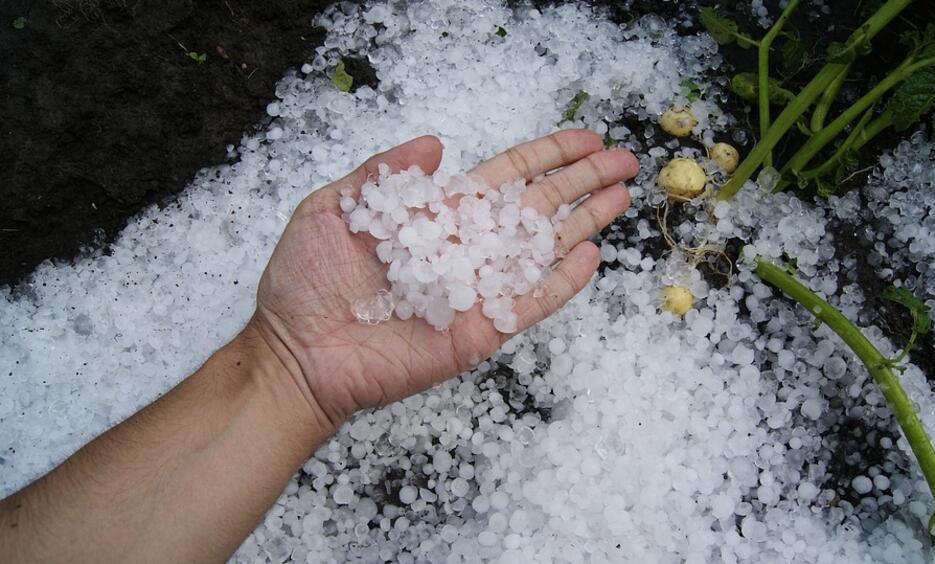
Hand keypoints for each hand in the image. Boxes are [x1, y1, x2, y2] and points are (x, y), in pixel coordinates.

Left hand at [250, 130, 638, 428]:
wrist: (295, 353)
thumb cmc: (306, 282)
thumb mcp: (333, 209)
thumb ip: (384, 173)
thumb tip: (435, 140)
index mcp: (438, 215)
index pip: (506, 177)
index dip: (547, 156)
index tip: (585, 139)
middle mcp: (466, 248)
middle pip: (538, 207)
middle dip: (582, 182)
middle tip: (626, 160)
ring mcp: (476, 290)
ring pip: (542, 250)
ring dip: (584, 223)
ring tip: (623, 197)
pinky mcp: (479, 331)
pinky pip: (529, 304)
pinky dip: (561, 283)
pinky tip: (591, 257)